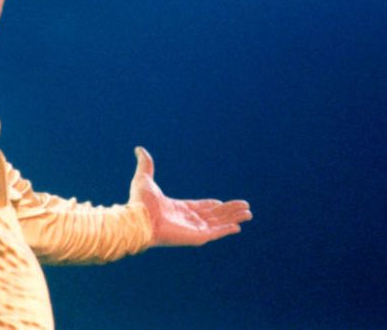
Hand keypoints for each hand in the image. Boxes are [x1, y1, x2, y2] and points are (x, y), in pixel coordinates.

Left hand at [128, 147, 251, 246]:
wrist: (139, 218)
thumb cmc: (139, 202)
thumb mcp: (144, 178)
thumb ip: (146, 164)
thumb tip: (139, 149)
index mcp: (178, 209)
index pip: (200, 207)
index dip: (212, 205)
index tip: (221, 202)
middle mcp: (187, 220)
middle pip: (214, 215)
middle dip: (229, 211)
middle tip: (245, 208)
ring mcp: (192, 229)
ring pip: (219, 223)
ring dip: (233, 218)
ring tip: (248, 214)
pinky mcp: (196, 237)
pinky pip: (216, 233)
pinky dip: (227, 230)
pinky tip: (238, 227)